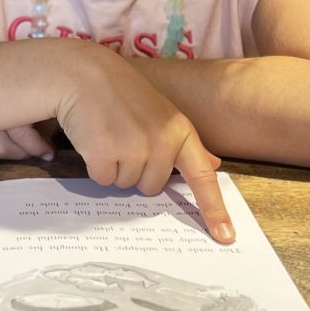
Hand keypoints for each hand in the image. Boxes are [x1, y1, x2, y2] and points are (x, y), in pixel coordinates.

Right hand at [57, 46, 235, 243]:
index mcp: (180, 131)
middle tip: (125, 140)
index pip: (202, 176)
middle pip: (152, 187)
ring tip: (108, 135)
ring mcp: (133, 147)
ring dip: (114, 167)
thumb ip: (187, 144)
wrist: (84, 73)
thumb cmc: (123, 95)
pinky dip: (96, 166)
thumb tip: (213, 165)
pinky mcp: (104, 152)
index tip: (226, 237)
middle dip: (136, 171)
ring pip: (125, 185)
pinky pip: (103, 180)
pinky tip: (93, 139)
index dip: (214, 209)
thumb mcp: (162, 114)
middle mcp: (161, 141)